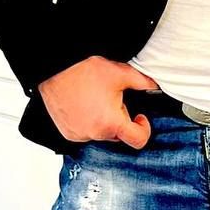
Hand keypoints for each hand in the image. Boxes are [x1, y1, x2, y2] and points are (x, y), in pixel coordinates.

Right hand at [38, 56, 159, 147]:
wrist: (54, 68)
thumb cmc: (84, 71)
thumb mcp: (120, 73)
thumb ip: (143, 83)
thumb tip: (155, 87)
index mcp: (111, 123)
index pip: (138, 140)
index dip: (143, 128)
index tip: (139, 117)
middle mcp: (95, 134)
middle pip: (118, 135)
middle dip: (120, 120)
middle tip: (111, 100)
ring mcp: (79, 135)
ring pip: (102, 134)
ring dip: (104, 123)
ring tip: (95, 101)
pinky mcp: (68, 133)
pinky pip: (86, 133)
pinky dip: (88, 123)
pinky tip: (84, 106)